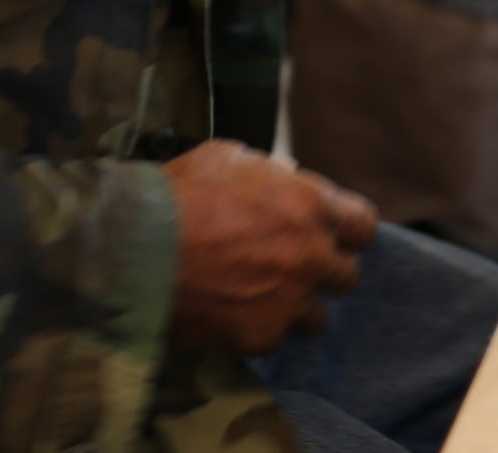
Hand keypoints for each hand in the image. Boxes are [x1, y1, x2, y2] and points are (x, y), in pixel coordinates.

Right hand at [163, 140, 377, 356]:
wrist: (135, 246)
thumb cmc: (178, 192)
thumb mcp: (229, 158)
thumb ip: (270, 172)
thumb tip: (286, 176)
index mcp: (310, 205)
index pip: (363, 226)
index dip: (346, 230)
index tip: (330, 233)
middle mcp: (310, 256)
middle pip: (347, 275)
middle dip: (322, 269)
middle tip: (289, 264)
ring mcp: (288, 301)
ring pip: (317, 316)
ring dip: (296, 305)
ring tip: (259, 295)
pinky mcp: (260, 336)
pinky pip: (274, 339)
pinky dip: (256, 328)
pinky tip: (229, 312)